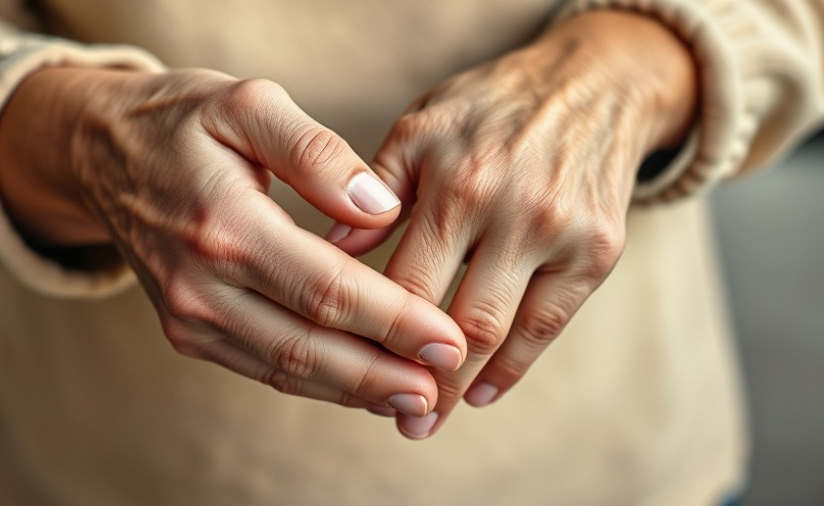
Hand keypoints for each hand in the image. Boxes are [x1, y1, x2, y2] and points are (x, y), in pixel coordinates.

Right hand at [0, 68, 467, 415]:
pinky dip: (317, 383)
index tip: (450, 340)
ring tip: (415, 396)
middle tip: (443, 384)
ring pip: (287, 370)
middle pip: (309, 346)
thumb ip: (316, 153)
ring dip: (354, 390)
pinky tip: (360, 385)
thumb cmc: (181, 121)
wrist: (100, 153)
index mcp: (223, 226)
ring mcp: (189, 316)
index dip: (394, 321)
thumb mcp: (248, 104)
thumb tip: (380, 208)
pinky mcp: (188, 331)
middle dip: (384, 372)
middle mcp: (200, 285)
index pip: (327, 290)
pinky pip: (262, 368)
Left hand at [329, 11, 696, 436]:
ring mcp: (559, 233)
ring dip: (461, 386)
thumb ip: (374, 189)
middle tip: (396, 420)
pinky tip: (482, 393)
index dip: (374, 336)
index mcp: (455, 180)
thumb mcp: (421, 125)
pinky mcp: (598, 251)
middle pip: (454, 321)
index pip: (404, 283)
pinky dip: (514, 368)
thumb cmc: (489, 108)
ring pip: (501, 332)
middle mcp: (510, 209)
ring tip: (429, 418)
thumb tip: (324, 250)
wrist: (591, 87)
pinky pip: (550, 326)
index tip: (351, 370)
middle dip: (419, 380)